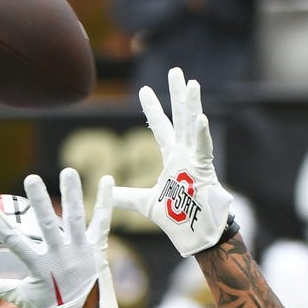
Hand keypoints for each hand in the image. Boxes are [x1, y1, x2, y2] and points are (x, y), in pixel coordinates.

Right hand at [0, 168, 119, 307]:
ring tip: (68, 171)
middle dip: (39, 201)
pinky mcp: (96, 248)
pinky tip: (106, 180)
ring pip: (75, 218)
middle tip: (32, 178)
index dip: (1, 229)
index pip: (16, 244)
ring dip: (72, 194)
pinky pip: (102, 222)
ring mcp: (79, 251)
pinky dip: (105, 201)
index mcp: (39, 267)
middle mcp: (60, 256)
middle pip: (47, 225)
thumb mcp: (22, 297)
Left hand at [113, 67, 233, 256]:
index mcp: (172, 159)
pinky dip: (201, 134)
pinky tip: (200, 117)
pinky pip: (203, 149)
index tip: (144, 90)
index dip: (153, 109)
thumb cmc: (175, 219)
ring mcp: (195, 161)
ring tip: (191, 82)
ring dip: (192, 105)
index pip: (160, 128)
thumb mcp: (142, 203)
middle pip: (179, 118)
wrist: (193, 236)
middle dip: (177, 95)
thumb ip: (123, 195)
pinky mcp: (204, 172)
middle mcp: (184, 155)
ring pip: (193, 127)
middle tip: (176, 71)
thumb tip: (103, 191)